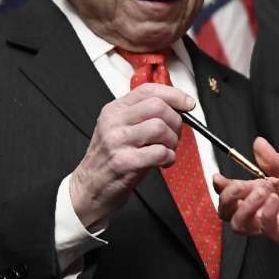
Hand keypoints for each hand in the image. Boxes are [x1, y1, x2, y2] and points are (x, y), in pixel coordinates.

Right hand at [69, 84, 193, 228]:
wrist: (90, 188)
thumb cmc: (112, 158)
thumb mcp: (122, 129)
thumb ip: (145, 115)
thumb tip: (179, 107)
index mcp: (114, 110)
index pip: (148, 90)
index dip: (174, 95)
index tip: (188, 104)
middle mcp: (113, 122)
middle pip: (158, 107)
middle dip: (176, 121)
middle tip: (174, 135)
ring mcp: (117, 141)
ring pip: (160, 127)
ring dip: (172, 141)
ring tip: (167, 150)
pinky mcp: (124, 162)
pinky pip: (159, 152)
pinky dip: (169, 157)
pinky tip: (163, 162)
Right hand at [214, 137, 278, 246]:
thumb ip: (275, 160)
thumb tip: (257, 143)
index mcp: (264, 191)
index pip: (234, 193)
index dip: (222, 187)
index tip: (218, 177)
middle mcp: (264, 210)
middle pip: (229, 213)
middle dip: (227, 198)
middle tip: (240, 186)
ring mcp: (274, 225)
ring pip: (241, 225)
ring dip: (245, 206)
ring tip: (263, 191)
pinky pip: (266, 229)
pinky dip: (265, 214)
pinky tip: (275, 200)